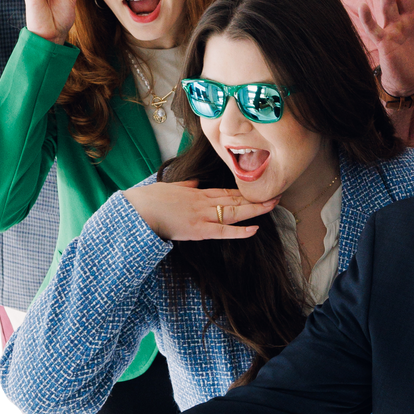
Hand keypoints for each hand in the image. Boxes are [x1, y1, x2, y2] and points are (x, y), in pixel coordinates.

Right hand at [123, 178, 276, 240]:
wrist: (137, 210)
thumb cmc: (150, 200)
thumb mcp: (171, 187)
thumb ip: (187, 186)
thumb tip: (196, 183)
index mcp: (198, 193)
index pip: (227, 192)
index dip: (245, 192)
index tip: (259, 190)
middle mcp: (203, 202)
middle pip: (235, 199)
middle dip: (256, 198)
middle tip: (276, 194)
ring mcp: (202, 216)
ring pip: (234, 212)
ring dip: (255, 209)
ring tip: (272, 205)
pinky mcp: (198, 230)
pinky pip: (223, 231)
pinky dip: (239, 231)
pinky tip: (254, 229)